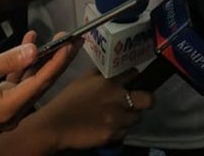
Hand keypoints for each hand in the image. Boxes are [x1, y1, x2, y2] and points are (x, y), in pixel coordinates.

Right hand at [0, 36, 76, 136]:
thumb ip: (8, 60)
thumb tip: (34, 50)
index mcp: (9, 108)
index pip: (42, 81)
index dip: (58, 61)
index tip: (71, 43)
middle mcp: (13, 113)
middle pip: (41, 82)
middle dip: (56, 60)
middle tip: (73, 40)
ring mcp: (8, 111)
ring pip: (31, 82)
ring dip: (39, 60)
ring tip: (53, 38)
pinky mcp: (1, 105)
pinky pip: (19, 83)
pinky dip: (23, 66)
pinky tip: (28, 45)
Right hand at [28, 69, 152, 149]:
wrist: (56, 125)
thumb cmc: (68, 99)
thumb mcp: (85, 78)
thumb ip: (102, 73)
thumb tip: (116, 69)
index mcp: (110, 82)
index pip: (135, 74)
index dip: (134, 77)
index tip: (131, 81)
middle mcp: (118, 99)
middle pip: (148, 99)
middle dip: (145, 99)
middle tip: (137, 101)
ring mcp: (117, 119)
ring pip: (137, 117)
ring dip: (131, 115)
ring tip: (119, 115)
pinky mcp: (114, 135)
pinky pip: (126, 131)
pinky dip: (121, 128)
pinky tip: (110, 126)